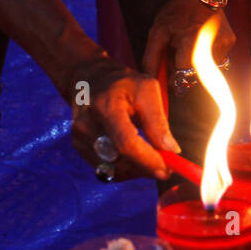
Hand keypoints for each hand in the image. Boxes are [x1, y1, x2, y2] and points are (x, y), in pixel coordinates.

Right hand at [70, 56, 176, 181]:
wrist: (91, 79)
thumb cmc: (124, 84)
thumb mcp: (148, 91)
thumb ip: (157, 121)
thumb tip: (171, 150)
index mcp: (106, 106)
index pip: (126, 143)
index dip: (148, 160)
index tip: (168, 169)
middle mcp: (87, 125)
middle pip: (120, 161)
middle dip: (146, 168)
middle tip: (167, 167)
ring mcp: (80, 138)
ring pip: (114, 169)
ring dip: (137, 170)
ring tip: (152, 159)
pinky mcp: (79, 147)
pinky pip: (106, 169)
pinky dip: (125, 169)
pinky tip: (136, 158)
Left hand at [142, 0, 235, 76]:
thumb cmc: (176, 12)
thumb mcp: (158, 32)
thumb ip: (152, 59)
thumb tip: (150, 79)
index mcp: (192, 48)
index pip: (182, 78)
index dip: (173, 75)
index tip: (169, 66)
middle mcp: (212, 50)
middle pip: (195, 75)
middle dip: (184, 68)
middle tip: (178, 50)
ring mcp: (224, 46)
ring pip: (206, 69)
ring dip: (196, 62)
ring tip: (190, 42)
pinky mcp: (230, 43)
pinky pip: (216, 58)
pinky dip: (206, 55)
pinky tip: (200, 39)